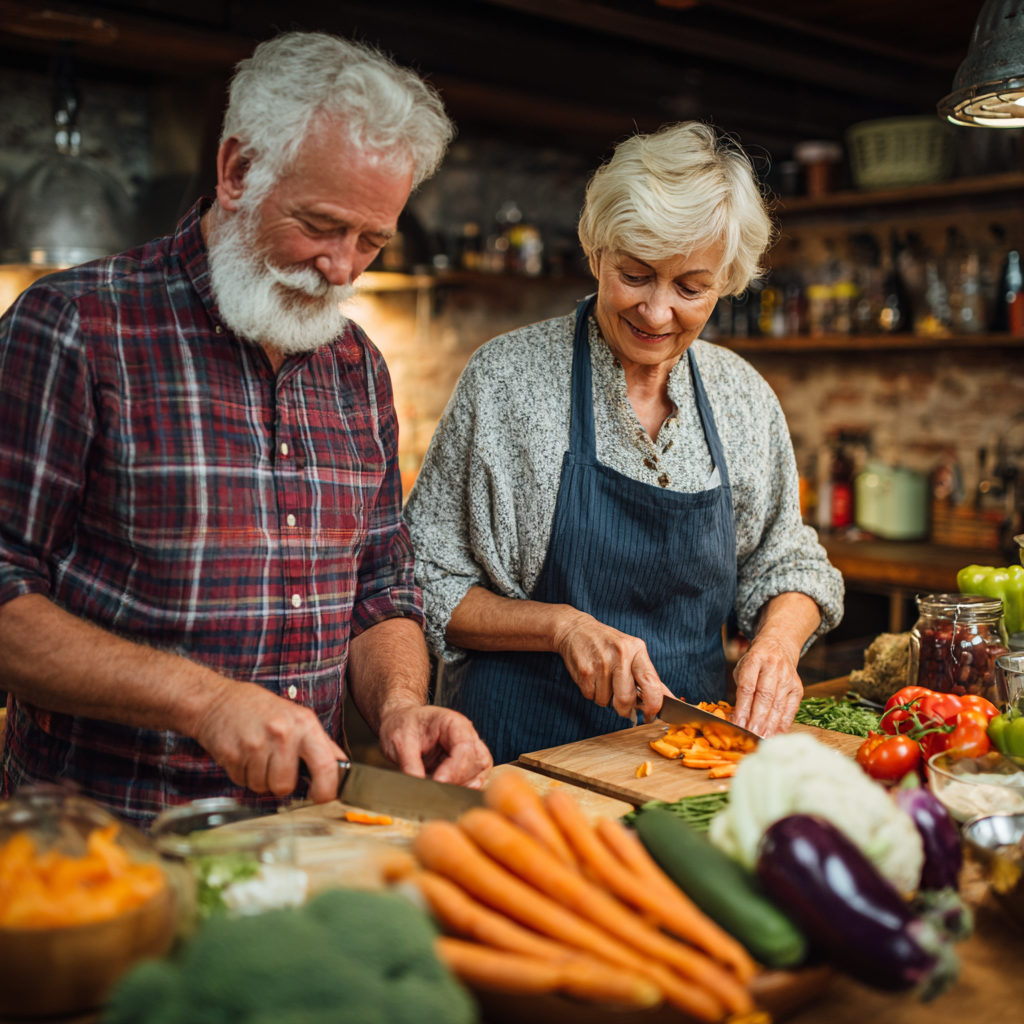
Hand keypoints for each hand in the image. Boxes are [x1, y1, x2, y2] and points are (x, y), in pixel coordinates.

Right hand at [191, 680, 346, 803]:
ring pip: (263, 787)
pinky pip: (242, 782)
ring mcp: (256, 744)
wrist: (217, 700)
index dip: (327, 790)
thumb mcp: (296, 717)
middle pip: (286, 786)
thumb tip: (341, 767)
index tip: (322, 798)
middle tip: (274, 765)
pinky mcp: (232, 754)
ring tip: (256, 755)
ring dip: (259, 779)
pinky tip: (242, 755)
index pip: (326, 766)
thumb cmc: (260, 710)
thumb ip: (319, 743)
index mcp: (304, 723)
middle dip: (279, 783)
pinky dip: (242, 774)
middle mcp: (283, 733)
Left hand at [378, 704, 492, 786]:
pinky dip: (462, 790)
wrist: (398, 722)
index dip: (455, 769)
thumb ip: (410, 764)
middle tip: (437, 790)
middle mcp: (466, 735)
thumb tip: (418, 788)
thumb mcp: (400, 741)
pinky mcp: (465, 765)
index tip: (438, 782)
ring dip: (462, 787)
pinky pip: (473, 781)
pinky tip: (444, 793)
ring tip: (438, 791)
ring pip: (479, 773)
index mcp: (453, 723)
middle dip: (460, 780)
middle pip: (478, 761)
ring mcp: (468, 750)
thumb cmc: (401, 725)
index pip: (465, 747)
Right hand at [553, 610, 664, 720]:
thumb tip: (670, 700)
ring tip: (604, 681)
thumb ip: (649, 676)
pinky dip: (593, 694)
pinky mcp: (584, 672)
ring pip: (606, 702)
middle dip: (625, 709)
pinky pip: (592, 697)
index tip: (650, 715)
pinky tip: (593, 678)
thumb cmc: (609, 644)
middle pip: (626, 699)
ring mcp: (600, 664)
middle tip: (624, 707)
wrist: (576, 630)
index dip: (653, 705)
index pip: (651, 684)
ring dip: (606, 699)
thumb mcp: (633, 652)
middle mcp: (620, 655)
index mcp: (637, 650)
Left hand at [732, 635, 802, 736]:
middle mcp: (773, 667)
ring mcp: (788, 677)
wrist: (779, 647)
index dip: (743, 707)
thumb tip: (738, 719)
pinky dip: (784, 722)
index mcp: (754, 660)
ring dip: (771, 724)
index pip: (747, 687)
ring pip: (779, 704)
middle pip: (765, 696)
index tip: (738, 724)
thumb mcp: (742, 669)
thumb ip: (740, 692)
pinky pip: (791, 708)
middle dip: (758, 718)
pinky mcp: (798, 686)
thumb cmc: (755, 663)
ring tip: (763, 737)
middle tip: (752, 734)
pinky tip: (776, 733)